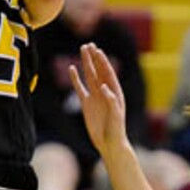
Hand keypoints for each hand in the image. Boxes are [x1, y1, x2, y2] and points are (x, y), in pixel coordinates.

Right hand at [69, 42, 126, 156]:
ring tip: (82, 50)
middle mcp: (105, 92)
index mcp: (115, 92)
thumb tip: (103, 87)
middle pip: (98, 71)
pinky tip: (72, 69)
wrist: (108, 143)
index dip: (103, 62)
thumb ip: (111, 100)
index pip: (108, 73)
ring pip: (89, 76)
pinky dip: (76, 79)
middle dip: (94, 58)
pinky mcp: (86, 104)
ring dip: (86, 63)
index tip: (98, 51)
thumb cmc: (116, 130)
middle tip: (89, 45)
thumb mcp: (116, 115)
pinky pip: (80, 88)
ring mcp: (95, 97)